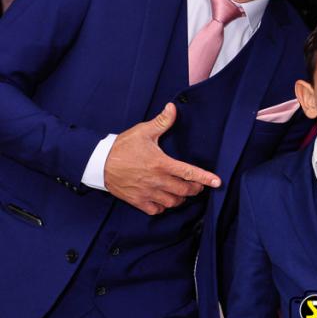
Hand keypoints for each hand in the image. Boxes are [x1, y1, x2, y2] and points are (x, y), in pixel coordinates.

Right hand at [104, 102, 219, 214]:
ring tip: (182, 191)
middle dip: (195, 189)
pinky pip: (157, 210)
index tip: (217, 182)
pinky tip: (165, 199)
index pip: (189, 172)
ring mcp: (147, 192)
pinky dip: (164, 207)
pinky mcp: (137, 201)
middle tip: (197, 185)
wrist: (99, 162)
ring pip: (173, 202)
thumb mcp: (143, 131)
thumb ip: (162, 121)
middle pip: (185, 190)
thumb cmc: (122, 146)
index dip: (205, 178)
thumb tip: (173, 108)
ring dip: (180, 198)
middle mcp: (157, 180)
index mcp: (161, 163)